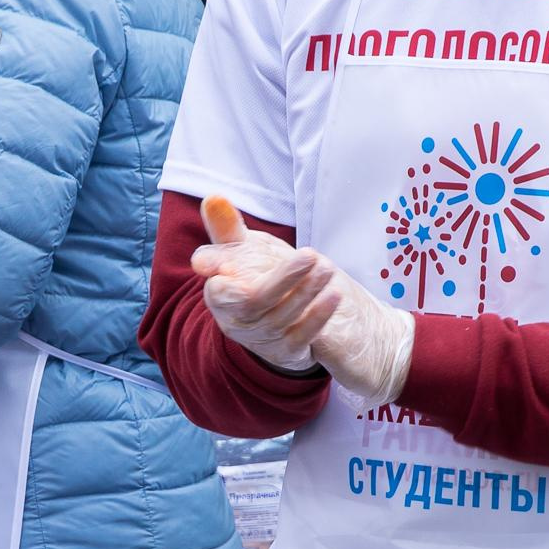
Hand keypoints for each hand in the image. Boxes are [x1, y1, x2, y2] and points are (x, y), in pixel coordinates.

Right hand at [192, 196, 413, 405]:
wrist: (270, 326)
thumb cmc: (249, 278)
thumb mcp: (237, 253)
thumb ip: (226, 227)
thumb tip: (214, 197)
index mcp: (220, 295)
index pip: (217, 288)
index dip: (221, 280)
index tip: (226, 264)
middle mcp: (236, 321)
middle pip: (257, 301)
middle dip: (284, 279)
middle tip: (310, 255)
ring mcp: (262, 338)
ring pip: (283, 316)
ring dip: (307, 292)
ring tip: (327, 268)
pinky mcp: (286, 351)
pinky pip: (303, 336)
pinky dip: (318, 316)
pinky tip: (334, 296)